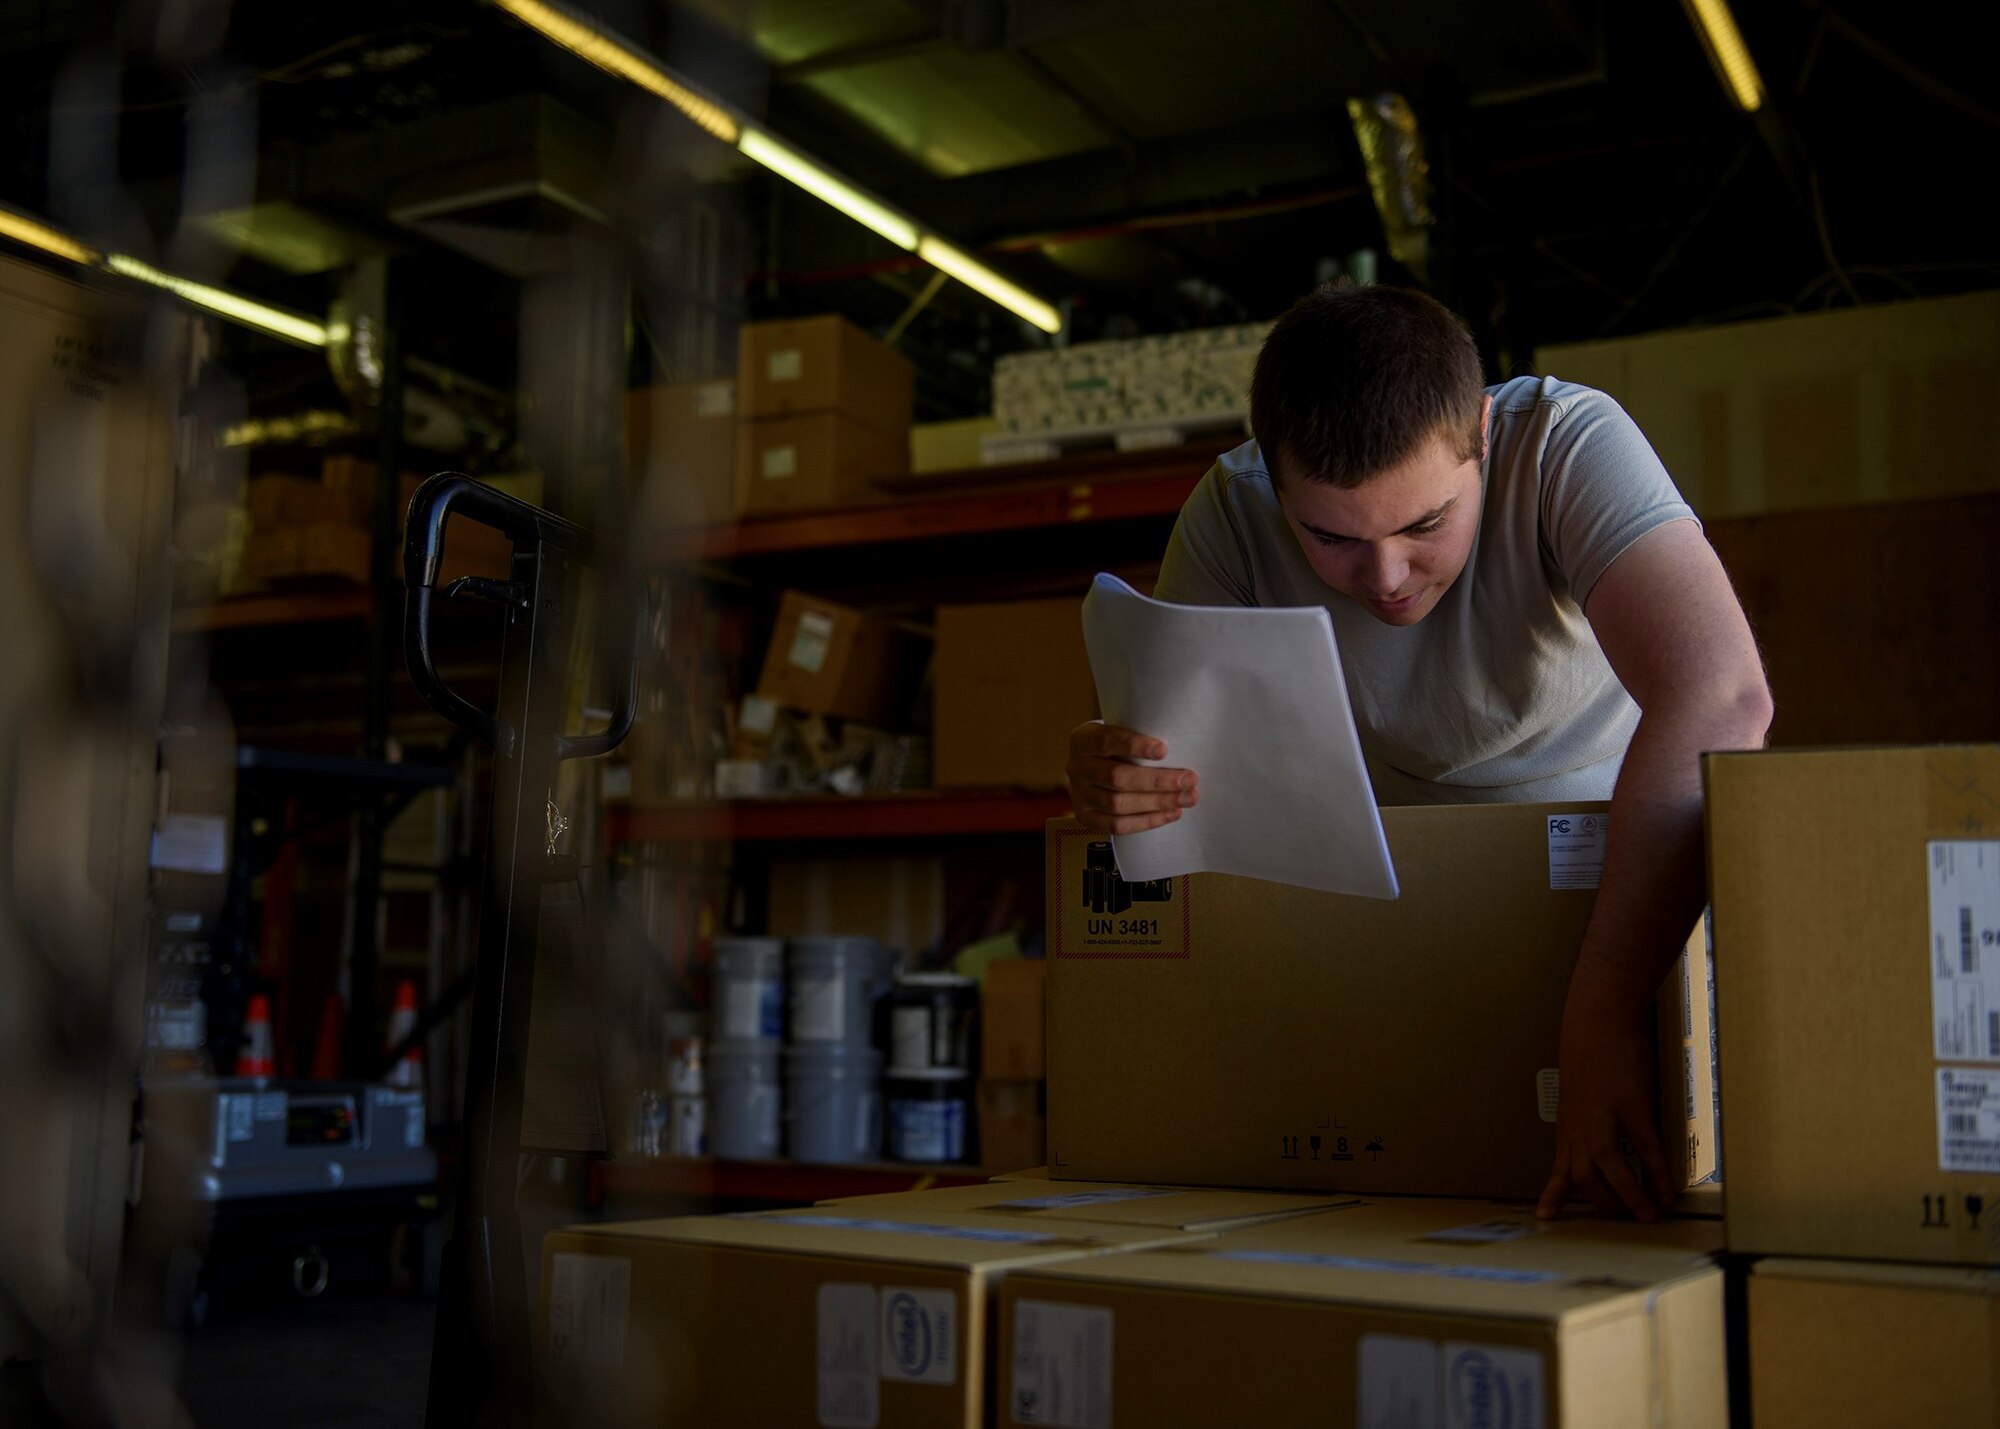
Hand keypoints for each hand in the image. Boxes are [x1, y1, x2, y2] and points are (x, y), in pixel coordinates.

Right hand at [1064, 721, 1197, 833]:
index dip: (1135, 746)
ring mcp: (1079, 795)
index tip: (1164, 750)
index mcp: (1082, 740)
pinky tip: (1170, 813)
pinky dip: (1147, 821)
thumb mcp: (1120, 730)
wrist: (1093, 765)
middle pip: (1116, 778)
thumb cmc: (1116, 745)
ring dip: (1157, 803)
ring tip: (1186, 798)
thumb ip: (1140, 735)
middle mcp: (1076, 767)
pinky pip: (1116, 826)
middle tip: (1188, 780)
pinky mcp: (1086, 817)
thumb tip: (1180, 747)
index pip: (1106, 740)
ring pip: (1118, 804)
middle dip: (1157, 781)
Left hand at [1536, 994, 1672, 1221]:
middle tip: (1624, 1220)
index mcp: (1568, 1125)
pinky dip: (1657, 1174)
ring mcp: (1605, 1117)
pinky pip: (1646, 1150)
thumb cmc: (1588, 1053)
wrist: (1597, 1019)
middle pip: (1584, 1179)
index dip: (1554, 1196)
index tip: (1545, 1218)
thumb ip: (1585, 1117)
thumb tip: (1596, 1135)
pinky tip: (1668, 1191)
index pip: (1558, 1170)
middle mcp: (1580, 1127)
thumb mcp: (1577, 1092)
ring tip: (1648, 1216)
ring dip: (1631, 1198)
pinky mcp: (1632, 1106)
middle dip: (1604, 1204)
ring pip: (1611, 1170)